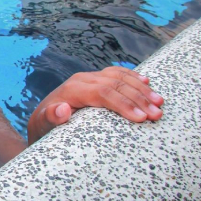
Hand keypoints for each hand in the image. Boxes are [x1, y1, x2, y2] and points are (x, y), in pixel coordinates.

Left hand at [29, 67, 163, 139]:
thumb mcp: (43, 126)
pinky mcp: (96, 79)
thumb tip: (62, 109)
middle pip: (115, 84)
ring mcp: (90, 78)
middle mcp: (82, 80)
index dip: (123, 104)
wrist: (41, 119)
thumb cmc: (44, 127)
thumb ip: (50, 118)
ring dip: (141, 89)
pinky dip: (133, 77)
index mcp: (72, 90)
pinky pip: (117, 74)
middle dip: (138, 98)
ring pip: (120, 77)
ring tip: (159, 102)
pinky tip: (147, 82)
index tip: (141, 118)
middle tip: (157, 114)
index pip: (103, 93)